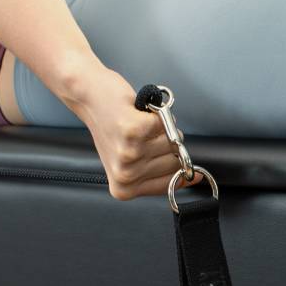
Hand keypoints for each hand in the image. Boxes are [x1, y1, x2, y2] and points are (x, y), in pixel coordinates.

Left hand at [68, 67, 188, 201]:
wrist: (90, 97)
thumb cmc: (110, 127)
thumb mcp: (130, 161)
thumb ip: (161, 174)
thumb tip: (196, 177)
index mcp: (124, 188)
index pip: (173, 184)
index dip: (177, 166)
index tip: (166, 154)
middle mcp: (126, 175)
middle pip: (176, 163)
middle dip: (166, 146)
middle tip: (143, 137)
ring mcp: (130, 153)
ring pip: (173, 142)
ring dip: (161, 128)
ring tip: (139, 125)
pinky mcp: (135, 130)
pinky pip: (168, 123)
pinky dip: (159, 114)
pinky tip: (140, 114)